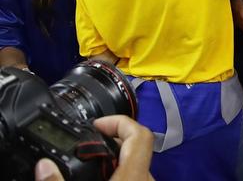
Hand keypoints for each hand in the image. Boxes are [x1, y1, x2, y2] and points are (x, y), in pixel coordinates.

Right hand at [34, 115, 153, 180]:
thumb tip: (44, 166)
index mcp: (133, 176)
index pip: (139, 133)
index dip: (118, 121)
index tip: (97, 124)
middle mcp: (144, 179)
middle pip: (136, 145)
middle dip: (111, 139)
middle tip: (88, 143)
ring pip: (135, 162)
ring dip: (113, 157)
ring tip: (90, 160)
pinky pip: (133, 175)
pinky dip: (117, 171)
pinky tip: (99, 177)